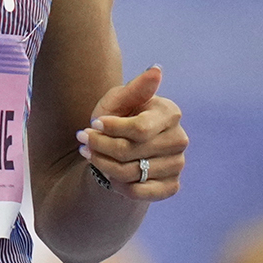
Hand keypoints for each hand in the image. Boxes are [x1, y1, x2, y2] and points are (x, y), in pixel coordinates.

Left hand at [77, 64, 184, 200]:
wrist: (121, 148)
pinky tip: (107, 174)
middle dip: (100, 146)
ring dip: (102, 165)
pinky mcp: (171, 186)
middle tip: (83, 140)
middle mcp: (179, 139)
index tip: (93, 124)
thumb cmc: (119, 118)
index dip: (112, 129)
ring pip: (131, 173)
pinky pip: (139, 192)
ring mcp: (177, 164)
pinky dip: (117, 186)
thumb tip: (156, 70)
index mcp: (170, 113)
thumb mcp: (120, 100)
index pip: (139, 129)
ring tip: (89, 154)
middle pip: (131, 152)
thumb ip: (136, 88)